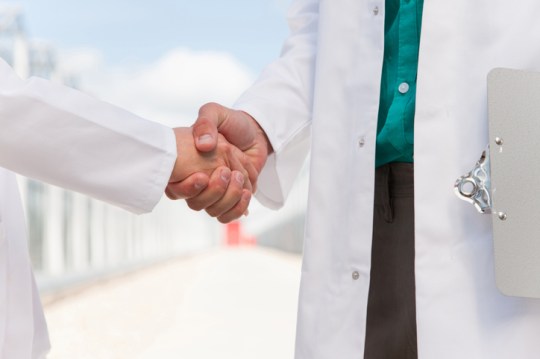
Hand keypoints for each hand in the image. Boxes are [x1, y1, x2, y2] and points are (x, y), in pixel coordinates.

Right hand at [184, 102, 272, 217]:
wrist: (256, 132)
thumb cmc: (232, 122)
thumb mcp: (215, 113)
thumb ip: (206, 122)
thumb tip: (203, 146)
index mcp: (187, 165)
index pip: (175, 189)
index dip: (187, 189)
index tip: (202, 176)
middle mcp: (198, 181)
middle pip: (196, 204)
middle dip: (213, 191)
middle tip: (226, 171)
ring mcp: (215, 191)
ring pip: (213, 211)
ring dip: (228, 199)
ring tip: (239, 178)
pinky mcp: (232, 197)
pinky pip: (229, 214)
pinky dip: (238, 208)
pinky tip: (246, 192)